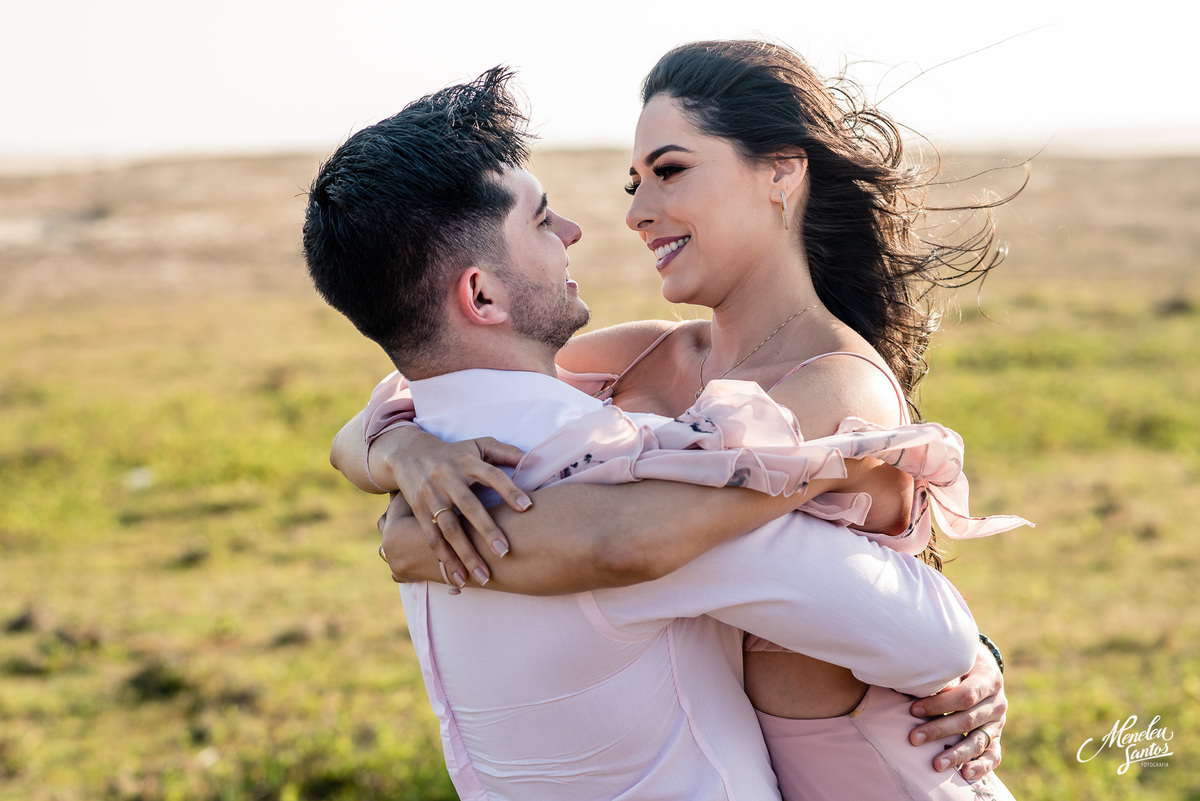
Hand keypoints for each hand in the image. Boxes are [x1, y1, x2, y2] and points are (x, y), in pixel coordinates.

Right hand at [380, 433, 528, 588]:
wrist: (408, 453)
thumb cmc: (454, 453)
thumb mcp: (478, 445)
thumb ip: (506, 452)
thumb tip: (538, 460)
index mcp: (467, 463)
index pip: (492, 475)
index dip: (509, 490)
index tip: (527, 507)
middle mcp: (448, 479)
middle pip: (469, 506)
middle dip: (486, 531)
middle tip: (505, 552)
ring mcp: (432, 496)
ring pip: (449, 528)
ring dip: (465, 554)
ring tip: (483, 577)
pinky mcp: (418, 511)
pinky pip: (432, 538)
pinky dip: (444, 559)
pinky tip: (458, 579)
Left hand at [908, 642, 1005, 779]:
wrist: (982, 665)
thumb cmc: (960, 661)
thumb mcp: (956, 658)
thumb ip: (945, 673)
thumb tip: (922, 683)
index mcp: (989, 679)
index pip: (965, 696)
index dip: (939, 704)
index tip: (913, 710)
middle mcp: (997, 703)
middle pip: (968, 720)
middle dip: (939, 730)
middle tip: (914, 738)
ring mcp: (998, 722)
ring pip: (979, 741)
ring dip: (956, 753)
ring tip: (936, 764)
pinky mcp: (995, 736)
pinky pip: (993, 755)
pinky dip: (982, 766)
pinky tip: (965, 774)